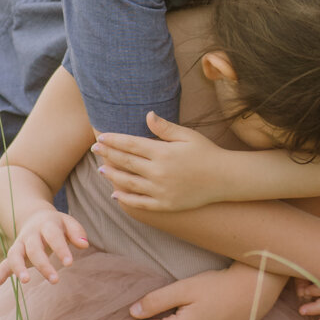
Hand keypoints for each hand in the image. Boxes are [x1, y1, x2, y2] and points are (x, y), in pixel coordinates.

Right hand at [0, 208, 91, 289]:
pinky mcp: (13, 255)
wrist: (34, 217)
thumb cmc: (56, 225)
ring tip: (25, 281)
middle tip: (55, 280)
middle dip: (43, 264)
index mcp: (46, 225)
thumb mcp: (68, 223)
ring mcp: (20, 244)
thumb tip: (84, 245)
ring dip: (19, 268)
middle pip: (34, 248)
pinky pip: (3, 265)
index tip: (69, 263)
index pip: (53, 236)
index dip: (61, 249)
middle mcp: (30, 234)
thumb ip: (77, 232)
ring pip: (15, 255)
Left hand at [93, 115, 235, 213]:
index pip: (130, 145)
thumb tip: (147, 115)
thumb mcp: (187, 136)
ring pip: (128, 183)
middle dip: (108, 155)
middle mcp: (159, 172)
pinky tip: (116, 194)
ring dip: (112, 176)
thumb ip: (165, 128)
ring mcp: (161, 191)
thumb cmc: (206, 153)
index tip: (100, 138)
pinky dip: (125, 199)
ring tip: (102, 170)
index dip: (113, 141)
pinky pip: (140, 203)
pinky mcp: (165, 205)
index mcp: (163, 153)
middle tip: (94, 150)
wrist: (225, 179)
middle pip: (126, 163)